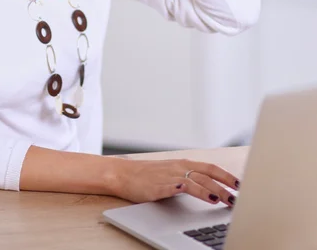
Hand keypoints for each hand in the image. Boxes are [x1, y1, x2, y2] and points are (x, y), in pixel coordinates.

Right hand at [110, 158, 239, 206]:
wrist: (123, 174)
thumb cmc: (147, 175)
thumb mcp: (172, 173)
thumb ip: (189, 177)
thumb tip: (211, 187)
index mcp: (183, 164)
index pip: (211, 168)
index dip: (227, 176)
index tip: (241, 185)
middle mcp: (178, 168)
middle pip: (206, 176)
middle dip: (224, 187)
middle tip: (237, 198)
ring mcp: (169, 177)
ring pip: (194, 182)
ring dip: (209, 191)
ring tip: (222, 200)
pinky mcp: (157, 186)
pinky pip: (172, 186)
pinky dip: (182, 187)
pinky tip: (190, 190)